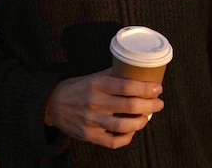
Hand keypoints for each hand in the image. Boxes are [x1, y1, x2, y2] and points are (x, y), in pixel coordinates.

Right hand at [44, 67, 163, 148]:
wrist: (52, 104)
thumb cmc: (76, 88)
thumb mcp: (92, 76)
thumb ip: (112, 74)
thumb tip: (135, 69)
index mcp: (97, 84)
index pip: (126, 86)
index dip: (145, 88)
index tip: (157, 88)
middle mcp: (95, 102)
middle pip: (129, 106)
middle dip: (150, 106)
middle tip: (159, 103)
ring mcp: (92, 121)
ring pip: (124, 126)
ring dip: (141, 122)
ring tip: (147, 117)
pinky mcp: (89, 135)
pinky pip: (113, 142)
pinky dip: (126, 138)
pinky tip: (132, 132)